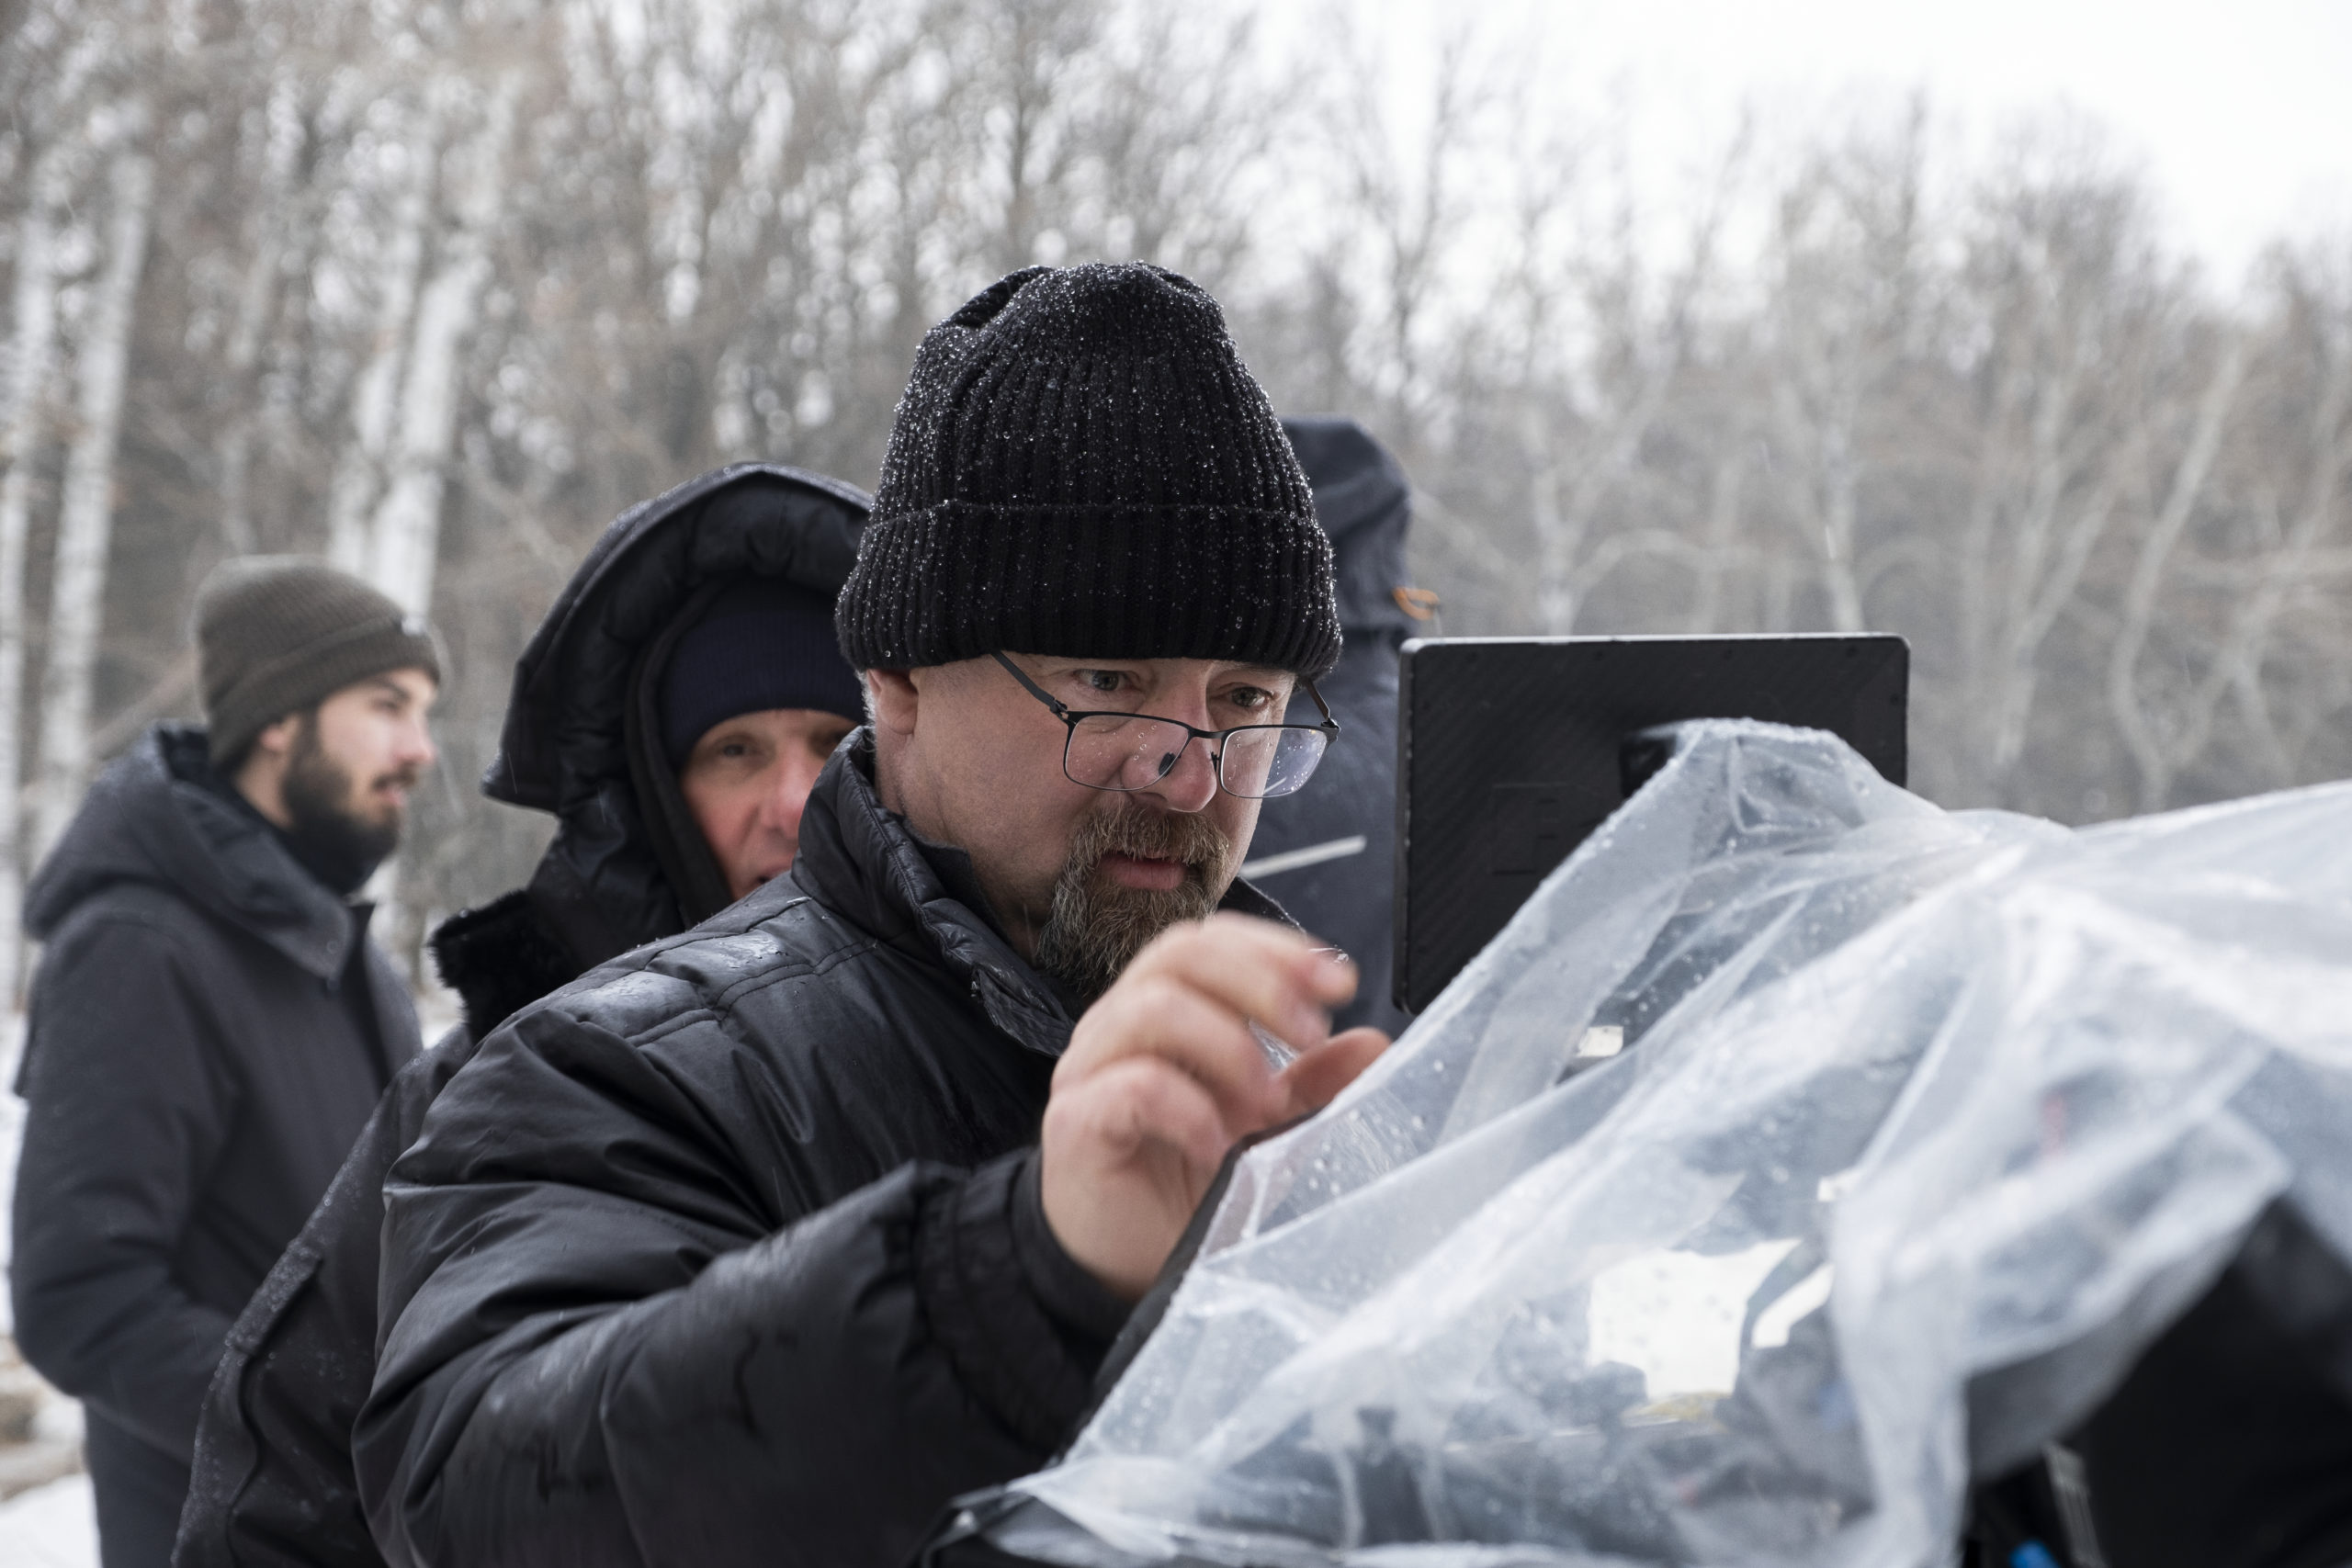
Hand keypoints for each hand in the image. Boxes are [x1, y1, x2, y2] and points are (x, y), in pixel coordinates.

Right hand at [1040, 913, 1389, 1299]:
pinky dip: (1190, 1110)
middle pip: (1182, 953)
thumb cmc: (1184, 1180)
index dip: (1276, 949)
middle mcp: (1120, 1023)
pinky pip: (1132, 1086)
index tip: (1338, 982)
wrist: (1126, 1262)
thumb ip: (1313, 1081)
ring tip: (1266, 1103)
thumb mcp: (1266, 1124)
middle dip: (1261, 984)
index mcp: (1164, 1007)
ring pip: (1154, 1008)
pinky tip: (1217, 1147)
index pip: (1212, 940)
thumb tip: (1374, 1043)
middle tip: (1310, 1034)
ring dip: (1228, 1046)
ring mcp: (1090, 1068)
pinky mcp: (1075, 1122)